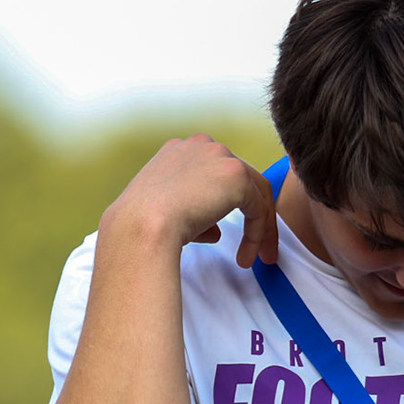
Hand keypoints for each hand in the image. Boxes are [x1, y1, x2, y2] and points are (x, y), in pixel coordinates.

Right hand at [104, 134, 278, 267]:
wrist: (142, 227)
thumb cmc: (144, 226)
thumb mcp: (169, 212)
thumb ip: (196, 213)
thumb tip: (215, 231)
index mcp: (181, 150)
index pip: (216, 172)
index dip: (226, 202)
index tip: (226, 231)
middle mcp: (202, 146)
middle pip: (242, 179)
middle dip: (253, 214)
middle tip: (256, 247)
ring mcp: (220, 157)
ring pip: (256, 193)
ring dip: (260, 228)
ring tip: (259, 258)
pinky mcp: (236, 175)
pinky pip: (258, 208)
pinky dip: (257, 234)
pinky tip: (245, 257)